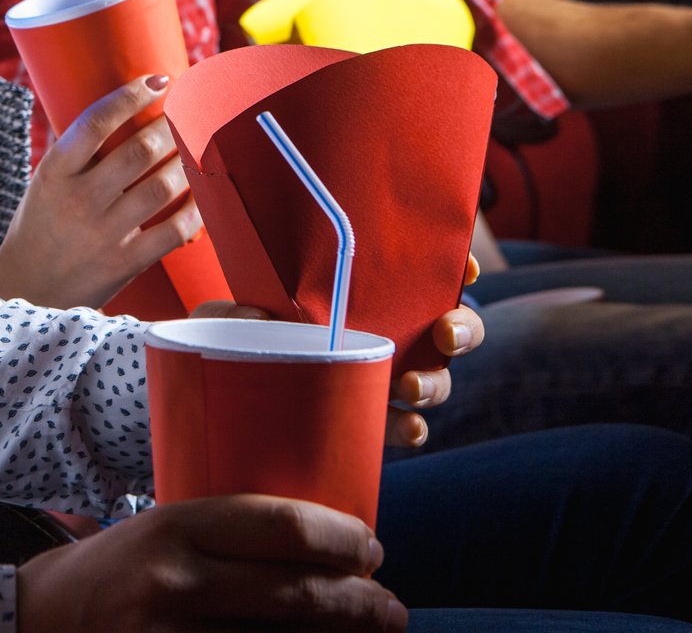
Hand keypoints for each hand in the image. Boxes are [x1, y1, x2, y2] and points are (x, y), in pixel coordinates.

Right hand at [0, 75, 198, 309]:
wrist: (27, 286)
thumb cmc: (40, 225)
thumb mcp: (45, 182)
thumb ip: (77, 152)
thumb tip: (123, 109)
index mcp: (54, 172)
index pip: (94, 123)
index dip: (130, 97)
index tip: (157, 81)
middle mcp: (79, 199)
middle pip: (139, 152)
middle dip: (173, 125)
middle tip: (191, 111)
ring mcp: (104, 233)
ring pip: (162, 188)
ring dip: (188, 162)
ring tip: (200, 146)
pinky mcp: (125, 262)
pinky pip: (173, 231)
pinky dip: (195, 210)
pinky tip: (203, 194)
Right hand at [16, 495, 403, 631]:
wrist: (36, 621)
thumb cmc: (114, 573)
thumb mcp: (160, 533)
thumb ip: (226, 538)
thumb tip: (324, 549)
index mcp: (173, 527)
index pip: (280, 525)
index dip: (342, 538)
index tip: (370, 547)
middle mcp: (174, 581)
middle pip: (298, 592)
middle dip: (362, 602)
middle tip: (391, 606)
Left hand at [190, 256, 484, 449]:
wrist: (224, 397)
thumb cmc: (233, 340)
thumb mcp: (224, 317)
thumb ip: (228, 312)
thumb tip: (253, 318)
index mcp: (364, 293)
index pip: (421, 272)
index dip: (456, 265)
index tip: (467, 266)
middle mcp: (386, 330)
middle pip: (451, 325)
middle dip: (463, 327)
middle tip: (445, 333)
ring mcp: (385, 375)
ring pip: (437, 378)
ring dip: (436, 383)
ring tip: (410, 387)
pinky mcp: (374, 418)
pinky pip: (408, 425)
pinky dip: (413, 427)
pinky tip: (406, 428)